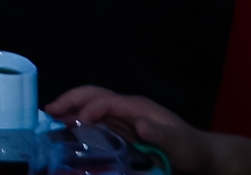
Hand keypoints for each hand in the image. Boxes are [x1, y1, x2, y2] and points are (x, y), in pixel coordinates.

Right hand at [42, 89, 208, 170]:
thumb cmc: (190, 150)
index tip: (75, 122)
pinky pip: (95, 120)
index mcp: (138, 107)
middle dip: (71, 99)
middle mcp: (128, 108)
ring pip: (91, 105)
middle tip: (49, 111)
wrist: (201, 156)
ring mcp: (124, 118)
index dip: (89, 108)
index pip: (107, 100)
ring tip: (51, 120)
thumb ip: (161, 134)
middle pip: (94, 95)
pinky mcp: (122, 129)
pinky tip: (68, 130)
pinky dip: (79, 121)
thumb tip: (139, 124)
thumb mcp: (179, 145)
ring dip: (71, 109)